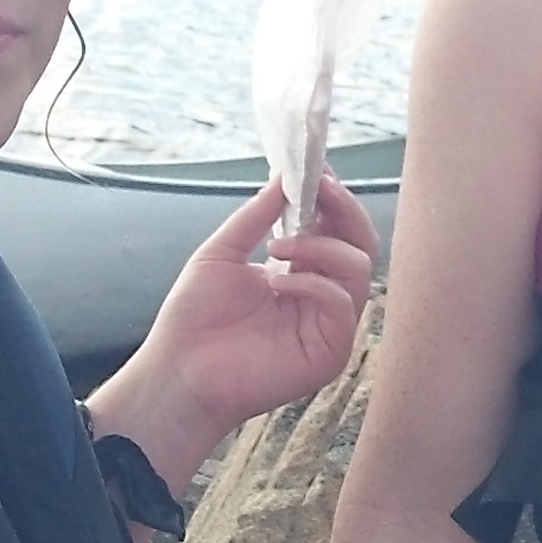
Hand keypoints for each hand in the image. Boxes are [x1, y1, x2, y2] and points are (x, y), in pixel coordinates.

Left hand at [92, 178, 377, 486]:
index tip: (317, 171)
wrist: (179, 371)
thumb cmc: (195, 317)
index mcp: (301, 271)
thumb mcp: (223, 252)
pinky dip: (313, 283)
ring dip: (321, 246)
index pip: (336, 229)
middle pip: (362, 244)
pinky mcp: (330, 352)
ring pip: (360, 268)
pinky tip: (278, 282)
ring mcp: (329, 324)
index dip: (334, 199)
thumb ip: (257, 216)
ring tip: (277, 246)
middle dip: (345, 211)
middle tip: (321, 190)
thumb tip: (285, 175)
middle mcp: (322, 295)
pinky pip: (342, 304)